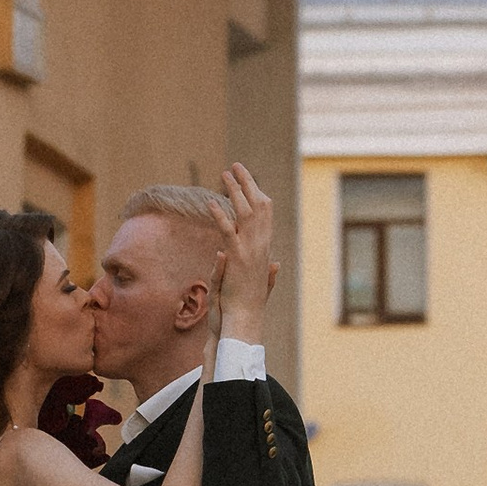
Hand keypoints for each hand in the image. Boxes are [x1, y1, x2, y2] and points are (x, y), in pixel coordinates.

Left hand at [215, 162, 277, 338]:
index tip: (248, 181)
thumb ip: (268, 271)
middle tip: (236, 166)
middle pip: (258, 206)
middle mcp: (261, 245)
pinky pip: (227, 230)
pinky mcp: (236, 257)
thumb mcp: (261, 284)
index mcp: (265, 249)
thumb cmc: (250, 304)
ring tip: (224, 174)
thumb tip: (275, 263)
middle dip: (247, 183)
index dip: (257, 195)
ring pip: (244, 212)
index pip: (265, 215)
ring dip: (234, 191)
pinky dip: (219, 215)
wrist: (245, 319)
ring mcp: (250, 250)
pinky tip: (211, 202)